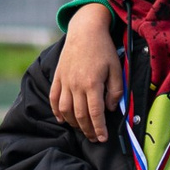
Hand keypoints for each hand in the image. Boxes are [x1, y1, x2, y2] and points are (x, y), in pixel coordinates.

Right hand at [49, 5, 120, 142]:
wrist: (85, 30)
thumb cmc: (103, 49)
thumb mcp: (116, 69)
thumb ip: (115, 91)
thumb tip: (109, 109)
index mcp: (92, 83)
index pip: (95, 114)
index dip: (99, 129)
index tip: (103, 138)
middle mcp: (76, 85)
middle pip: (79, 115)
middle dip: (87, 130)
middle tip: (94, 138)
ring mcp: (64, 82)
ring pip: (65, 110)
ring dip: (73, 124)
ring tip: (82, 130)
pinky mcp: (57, 77)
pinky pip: (53, 98)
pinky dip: (56, 112)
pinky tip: (62, 120)